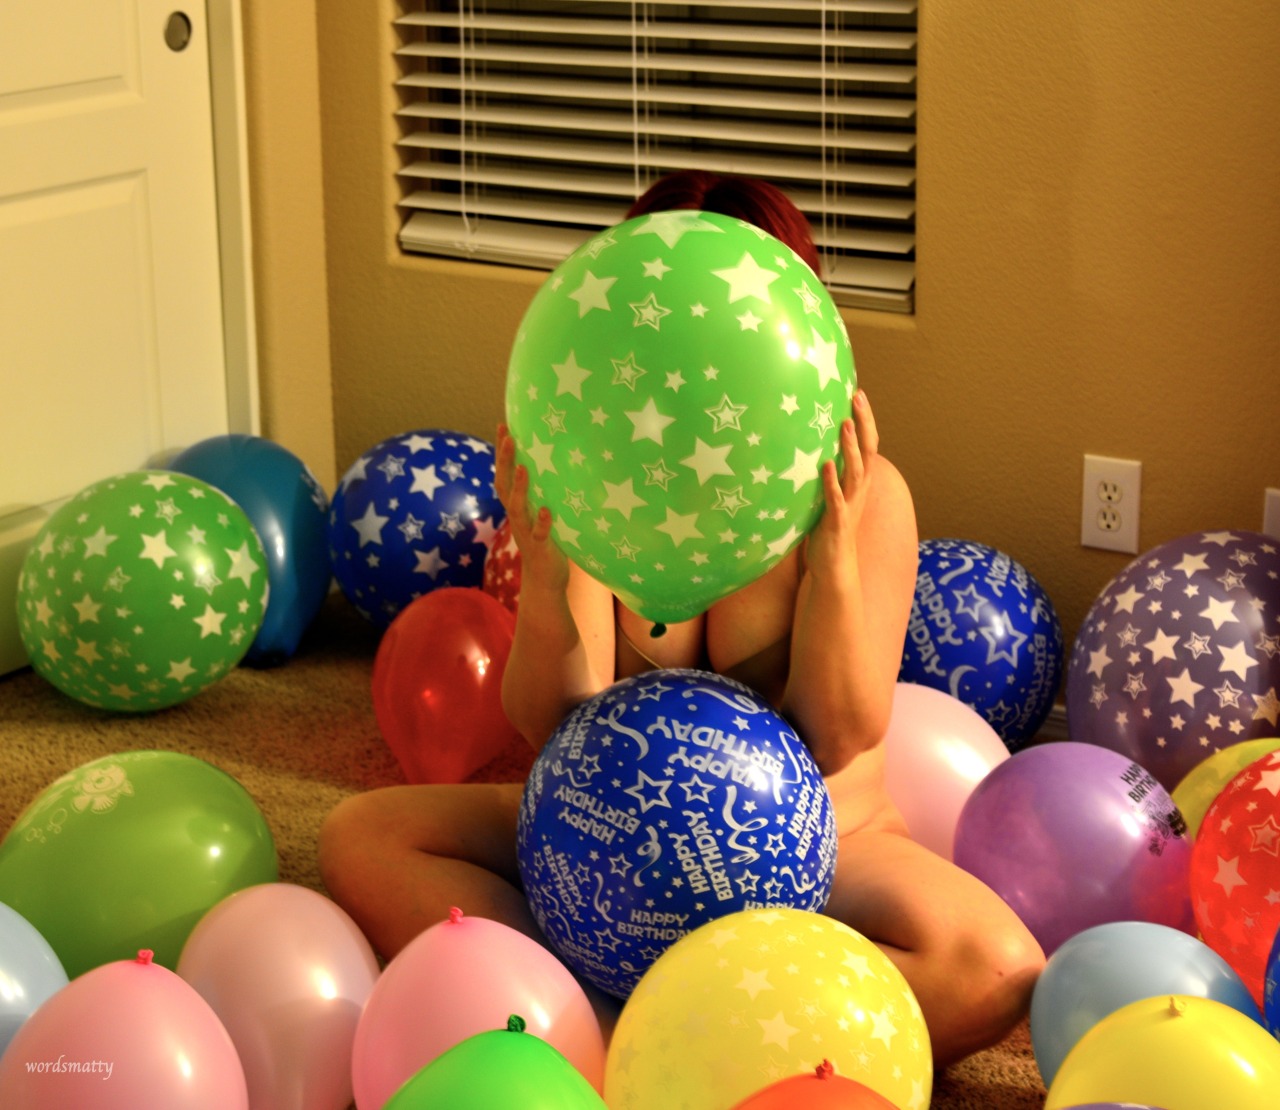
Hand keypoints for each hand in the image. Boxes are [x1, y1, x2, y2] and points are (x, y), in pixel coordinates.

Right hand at [495, 423, 569, 593]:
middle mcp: (517, 518)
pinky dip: (542, 523)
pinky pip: (540, 535)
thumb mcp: (543, 515)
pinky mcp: (541, 549)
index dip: (502, 452)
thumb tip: (564, 465)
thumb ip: (546, 494)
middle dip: (504, 461)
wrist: (545, 583)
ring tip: (525, 468)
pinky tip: (547, 511)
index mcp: (518, 508)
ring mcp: (527, 533)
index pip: (505, 475)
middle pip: (504, 486)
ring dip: (520, 488)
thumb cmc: (547, 545)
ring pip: (517, 508)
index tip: (504, 425)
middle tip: (508, 436)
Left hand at [804, 390, 878, 586]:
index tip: (858, 393)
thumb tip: (816, 448)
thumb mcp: (832, 496)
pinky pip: (836, 499)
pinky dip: (832, 482)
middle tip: (857, 397)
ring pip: (856, 471)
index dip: (865, 420)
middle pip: (868, 450)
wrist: (835, 568)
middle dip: (864, 423)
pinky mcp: (837, 522)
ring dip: (850, 448)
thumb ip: (830, 474)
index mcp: (859, 483)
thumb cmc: (830, 530)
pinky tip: (825, 465)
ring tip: (843, 425)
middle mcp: (860, 490)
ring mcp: (850, 505)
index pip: (868, 444)